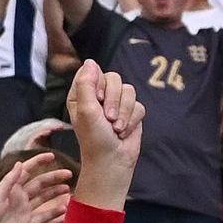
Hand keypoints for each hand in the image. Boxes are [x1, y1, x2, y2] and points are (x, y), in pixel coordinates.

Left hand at [66, 58, 144, 210]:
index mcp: (82, 94)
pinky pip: (139, 105)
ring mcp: (116, 104)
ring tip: (116, 128)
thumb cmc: (94, 139)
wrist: (112, 161)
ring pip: (130, 90)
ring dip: (124, 112)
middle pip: (115, 78)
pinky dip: (132, 120)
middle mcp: (99, 96)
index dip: (99, 83)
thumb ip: (86, 84)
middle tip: (108, 119)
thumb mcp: (86, 110)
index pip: (93, 71)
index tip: (98, 99)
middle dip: (114, 100)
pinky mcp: (131, 113)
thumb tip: (90, 61)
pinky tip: (124, 132)